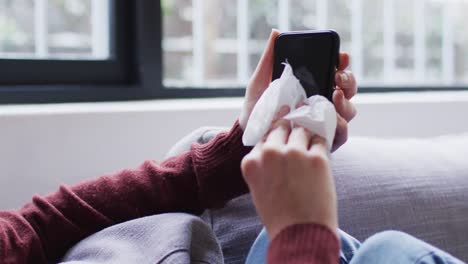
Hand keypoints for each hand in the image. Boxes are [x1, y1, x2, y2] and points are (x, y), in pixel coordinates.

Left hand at [238, 30, 357, 151]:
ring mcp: (326, 122)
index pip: (335, 72)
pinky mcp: (325, 141)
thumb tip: (276, 32)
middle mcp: (323, 104)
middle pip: (348, 89)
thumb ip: (269, 59)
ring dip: (346, 102)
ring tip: (334, 96)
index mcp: (313, 87)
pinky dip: (340, 125)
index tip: (341, 57)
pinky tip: (331, 118)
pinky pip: (341, 133)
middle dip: (348, 80)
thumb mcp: (260, 82)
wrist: (249, 137)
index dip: (342, 63)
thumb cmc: (256, 109)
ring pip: (349, 110)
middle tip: (338, 77)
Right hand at [241, 119, 337, 239]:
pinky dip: (321, 146)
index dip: (275, 137)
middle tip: (298, 134)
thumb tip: (278, 146)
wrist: (300, 234)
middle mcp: (270, 153)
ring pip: (302, 130)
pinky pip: (321, 141)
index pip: (264, 136)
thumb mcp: (259, 188)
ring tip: (310, 150)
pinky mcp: (316, 158)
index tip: (282, 136)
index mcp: (252, 162)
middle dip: (290, 130)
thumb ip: (263, 165)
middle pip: (281, 127)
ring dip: (307, 137)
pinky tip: (320, 156)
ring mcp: (294, 154)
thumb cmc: (279, 215)